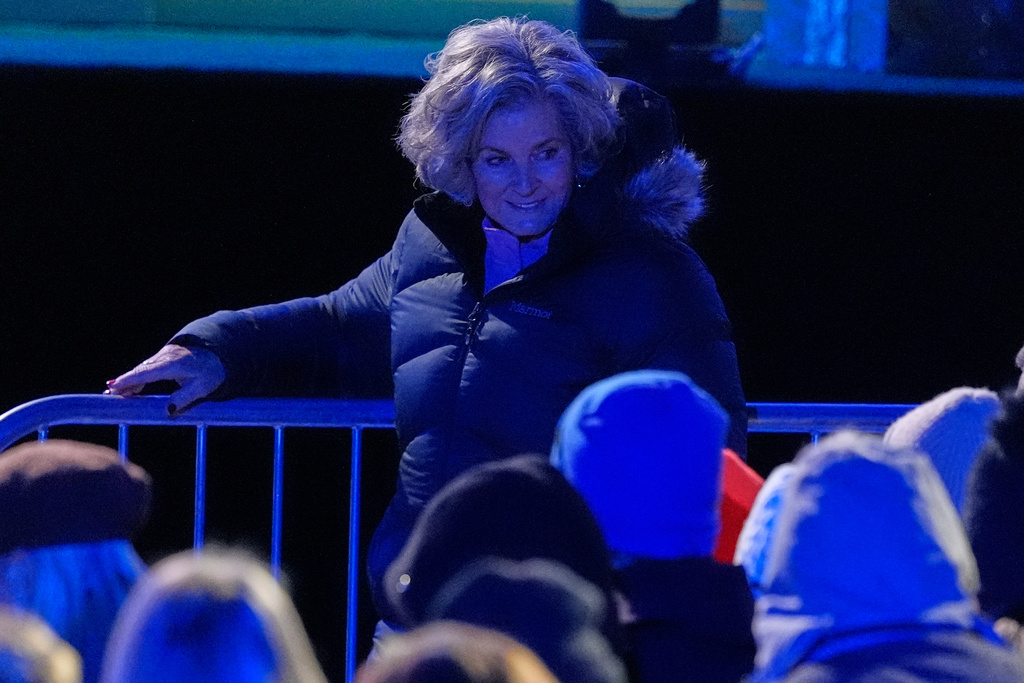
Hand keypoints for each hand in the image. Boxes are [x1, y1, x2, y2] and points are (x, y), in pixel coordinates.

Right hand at [105, 344, 225, 414]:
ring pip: (141, 369)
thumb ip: (184, 399)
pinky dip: (136, 377)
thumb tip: (167, 411)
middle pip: (140, 370)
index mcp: (174, 364)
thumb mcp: (202, 388)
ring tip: (113, 394)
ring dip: (127, 380)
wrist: (215, 353)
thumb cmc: (210, 372)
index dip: (131, 380)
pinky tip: (127, 389)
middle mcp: (165, 357)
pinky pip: (145, 368)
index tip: (115, 386)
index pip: (148, 372)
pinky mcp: (161, 358)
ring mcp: (162, 356)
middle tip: (108, 393)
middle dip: (123, 381)